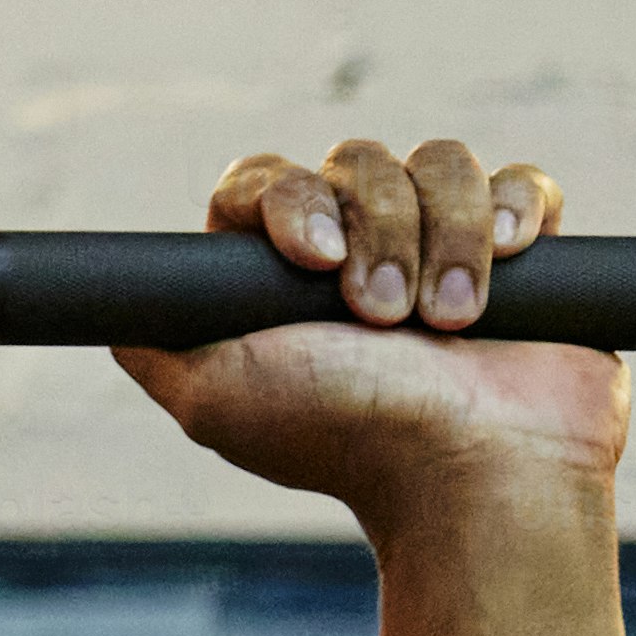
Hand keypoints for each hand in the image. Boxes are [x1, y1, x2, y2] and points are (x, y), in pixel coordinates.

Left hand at [115, 137, 627, 521]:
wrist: (472, 473)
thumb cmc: (347, 436)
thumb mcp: (213, 396)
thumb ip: (154, 341)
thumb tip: (113, 300)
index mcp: (280, 281)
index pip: (264, 182)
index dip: (289, 199)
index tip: (314, 259)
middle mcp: (358, 254)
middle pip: (358, 162)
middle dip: (378, 233)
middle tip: (383, 319)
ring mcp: (442, 247)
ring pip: (442, 164)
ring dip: (444, 240)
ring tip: (447, 323)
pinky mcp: (522, 251)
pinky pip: (521, 182)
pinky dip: (513, 216)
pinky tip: (507, 268)